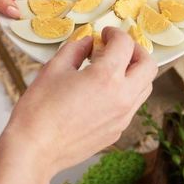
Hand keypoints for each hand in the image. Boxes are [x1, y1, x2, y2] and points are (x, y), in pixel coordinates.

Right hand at [0, 29, 157, 183]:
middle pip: (149, 66)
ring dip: (134, 73)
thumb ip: (75, 49)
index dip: (115, 33)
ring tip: (112, 69)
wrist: (35, 150)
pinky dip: (125, 92)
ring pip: (145, 88)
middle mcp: (122, 97)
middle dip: (136, 51)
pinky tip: (103, 92)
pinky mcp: (117, 131)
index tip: (105, 33)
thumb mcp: (53, 69)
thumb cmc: (39, 110)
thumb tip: (88, 42)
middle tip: (118, 48)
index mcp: (107, 77)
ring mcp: (123, 117)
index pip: (125, 45)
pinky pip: (132, 106)